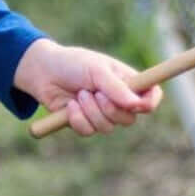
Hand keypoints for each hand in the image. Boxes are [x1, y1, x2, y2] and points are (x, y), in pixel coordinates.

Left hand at [14, 38, 162, 135]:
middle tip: (95, 92)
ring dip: (91, 111)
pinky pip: (88, 131)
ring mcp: (102, 113)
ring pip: (107, 127)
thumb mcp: (96, 70)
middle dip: (111, 108)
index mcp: (128, 82)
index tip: (139, 104)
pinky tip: (70, 105)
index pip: (151, 97)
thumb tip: (137, 105)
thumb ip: (116, 88)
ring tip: (79, 94)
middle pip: (130, 119)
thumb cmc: (73, 64)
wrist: (43, 72)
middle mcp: (118, 100)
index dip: (150, 103)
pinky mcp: (84, 123)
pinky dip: (77, 118)